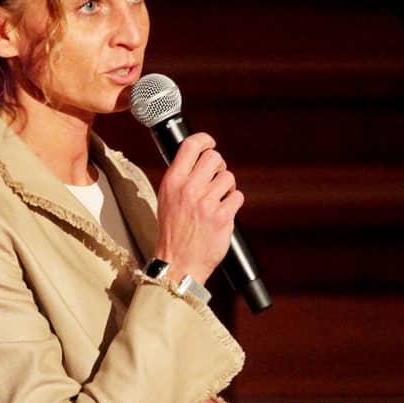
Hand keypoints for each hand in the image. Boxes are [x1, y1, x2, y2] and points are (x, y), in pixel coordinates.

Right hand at [154, 133, 243, 284]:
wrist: (178, 263)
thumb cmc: (173, 232)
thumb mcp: (166, 199)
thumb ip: (181, 177)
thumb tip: (198, 158)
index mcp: (172, 182)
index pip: (190, 146)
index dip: (204, 140)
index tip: (210, 143)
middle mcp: (189, 189)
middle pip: (214, 158)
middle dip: (219, 166)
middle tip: (215, 178)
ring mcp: (206, 203)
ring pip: (229, 177)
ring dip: (227, 187)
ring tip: (218, 200)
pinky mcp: (222, 217)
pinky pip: (237, 196)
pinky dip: (233, 203)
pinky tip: (223, 211)